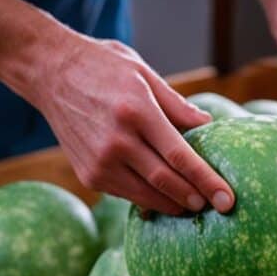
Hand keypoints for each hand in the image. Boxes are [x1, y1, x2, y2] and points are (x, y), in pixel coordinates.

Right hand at [27, 34, 234, 214]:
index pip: (181, 156)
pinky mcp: (89, 175)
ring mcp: (100, 162)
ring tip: (196, 205)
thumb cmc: (103, 67)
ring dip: (175, 204)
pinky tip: (166, 199)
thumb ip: (177, 105)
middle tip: (220, 208)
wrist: (48, 72)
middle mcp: (117, 141)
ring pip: (147, 195)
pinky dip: (149, 199)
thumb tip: (209, 124)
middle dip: (197, 199)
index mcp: (136, 112)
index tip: (228, 200)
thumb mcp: (143, 74)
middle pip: (167, 181)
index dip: (208, 181)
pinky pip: (127, 194)